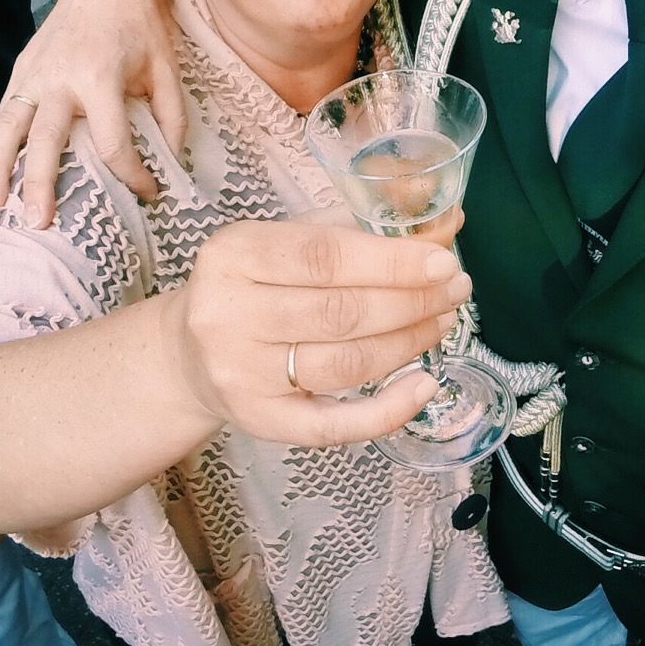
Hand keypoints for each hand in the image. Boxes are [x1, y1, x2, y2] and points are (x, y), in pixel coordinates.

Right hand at [0, 0, 183, 221]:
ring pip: (9, 128)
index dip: (132, 174)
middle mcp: (60, 77)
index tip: (149, 193)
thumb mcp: (167, 65)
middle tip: (40, 224)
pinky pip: (5, 113)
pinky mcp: (21, 67)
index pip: (112, 142)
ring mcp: (35, 72)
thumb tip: (175, 159)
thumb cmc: (141, 25)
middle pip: (46, 140)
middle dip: (41, 185)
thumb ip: (172, 113)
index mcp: (100, 76)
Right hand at [173, 221, 471, 447]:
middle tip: (456, 291)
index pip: (326, 256)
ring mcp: (240, 374)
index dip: (393, 261)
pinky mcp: (259, 421)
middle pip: (340, 312)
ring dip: (408, 343)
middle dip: (411, 301)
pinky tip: (424, 386)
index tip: (444, 261)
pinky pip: (333, 426)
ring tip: (442, 321)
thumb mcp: (291, 240)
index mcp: (234, 254)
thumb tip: (446, 220)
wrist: (189, 354)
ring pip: (344, 364)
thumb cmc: (255, 286)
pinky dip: (387, 410)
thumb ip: (362, 225)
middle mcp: (228, 315)